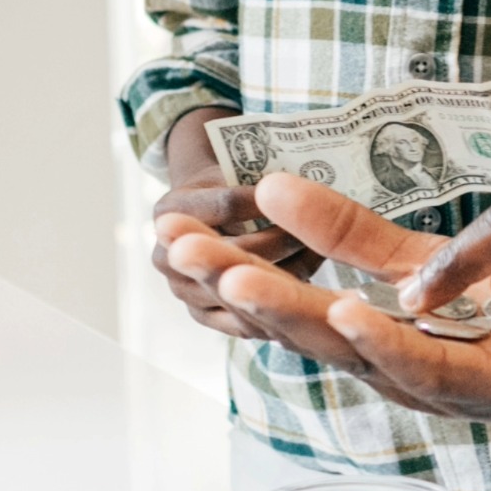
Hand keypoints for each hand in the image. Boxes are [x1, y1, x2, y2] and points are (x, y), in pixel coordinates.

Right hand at [149, 108, 317, 338]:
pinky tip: (311, 298)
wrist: (206, 214)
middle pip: (236, 251)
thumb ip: (257, 179)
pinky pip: (243, 323)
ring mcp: (182, 289)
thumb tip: (304, 186)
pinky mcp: (202, 315)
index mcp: (171, 211)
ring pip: (241, 289)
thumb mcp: (233, 168)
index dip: (271, 202)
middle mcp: (167, 254)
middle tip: (324, 234)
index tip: (306, 195)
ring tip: (323, 260)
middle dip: (284, 240)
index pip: (227, 204)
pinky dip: (277, 310)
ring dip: (287, 275)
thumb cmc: (227, 184)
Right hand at [155, 175, 490, 437]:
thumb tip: (276, 182)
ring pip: (344, 348)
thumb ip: (352, 233)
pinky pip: (425, 365)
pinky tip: (347, 314)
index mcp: (370, 327)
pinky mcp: (483, 387)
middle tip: (173, 246)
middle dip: (231, 284)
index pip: (283, 293)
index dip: (226, 262)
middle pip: (294, 325)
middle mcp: (388, 360)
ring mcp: (431, 380)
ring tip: (234, 277)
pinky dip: (383, 342)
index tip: (170, 229)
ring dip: (288, 314)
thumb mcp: (426, 259)